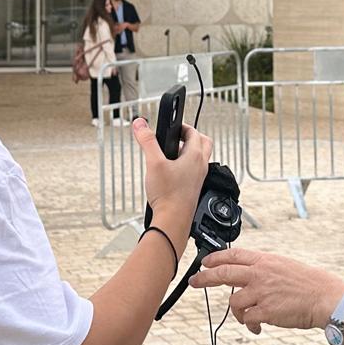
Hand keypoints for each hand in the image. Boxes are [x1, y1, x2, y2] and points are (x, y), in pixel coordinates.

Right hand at [133, 117, 212, 235]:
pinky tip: (171, 173)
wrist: (173, 221)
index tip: (172, 127)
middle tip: (176, 137)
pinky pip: (194, 171)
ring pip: (199, 158)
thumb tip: (140, 123)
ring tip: (171, 154)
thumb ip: (147, 141)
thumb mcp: (153, 163)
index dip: (182, 126)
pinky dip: (186, 166)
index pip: (194, 132)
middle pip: (203, 143)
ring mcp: (198, 178)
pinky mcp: (193, 188)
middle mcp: (200, 166)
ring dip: (188, 152)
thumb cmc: (168, 195)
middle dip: (191, 137)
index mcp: (195, 156)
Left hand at [189, 248, 343, 335]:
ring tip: (250, 318)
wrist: (324, 297)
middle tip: (195, 281)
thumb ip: (264, 269)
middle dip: (205, 278)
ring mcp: (261, 292)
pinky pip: (248, 320)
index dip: (216, 257)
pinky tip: (258, 328)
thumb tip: (247, 275)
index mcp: (264, 260)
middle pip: (223, 273)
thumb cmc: (308, 283)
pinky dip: (251, 325)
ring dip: (239, 312)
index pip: (233, 254)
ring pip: (234, 302)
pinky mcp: (265, 311)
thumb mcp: (284, 265)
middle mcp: (259, 274)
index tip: (205, 262)